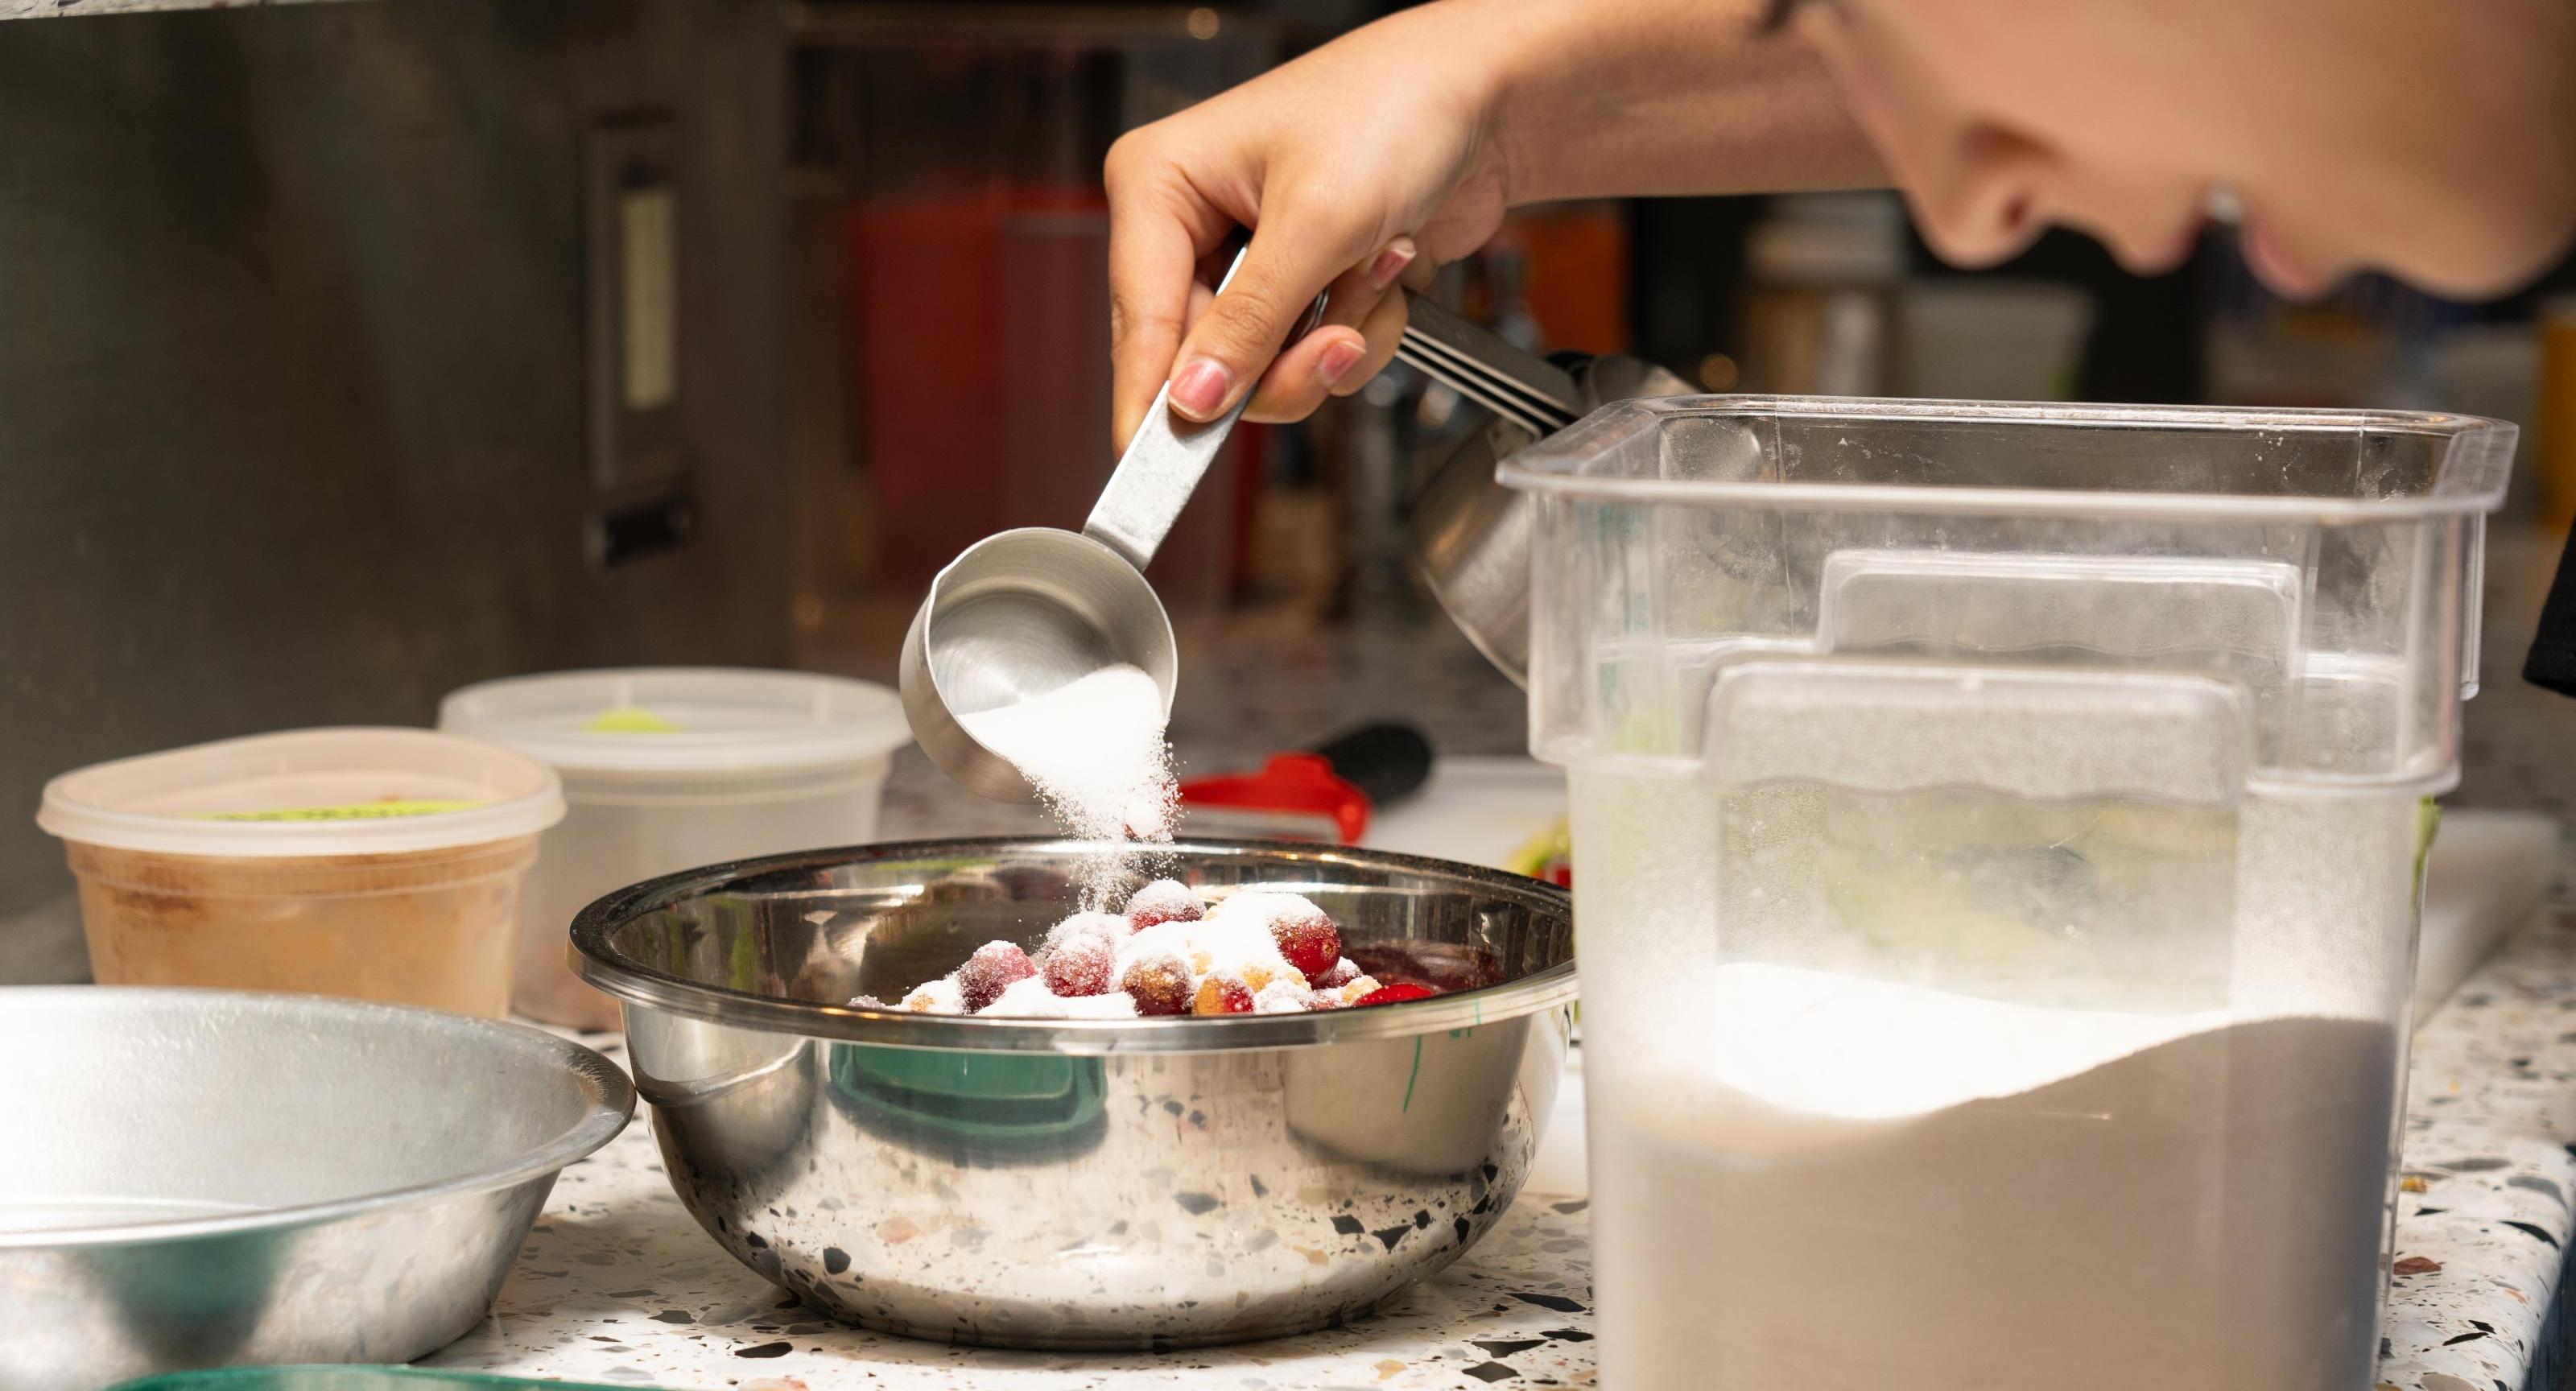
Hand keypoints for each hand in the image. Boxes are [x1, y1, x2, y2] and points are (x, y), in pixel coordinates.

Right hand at [1105, 3, 1514, 449]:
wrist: (1489, 96)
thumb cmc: (1394, 106)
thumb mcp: (1316, 219)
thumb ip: (1249, 322)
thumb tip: (1193, 399)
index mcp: (1160, 183)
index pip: (1141, 318)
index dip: (1155, 399)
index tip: (1161, 471)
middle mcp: (1195, 222)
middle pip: (1206, 360)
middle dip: (1286, 358)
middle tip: (1335, 340)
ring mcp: (1254, 259)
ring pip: (1267, 370)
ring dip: (1339, 338)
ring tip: (1375, 269)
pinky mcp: (1308, 285)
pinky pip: (1318, 357)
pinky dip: (1366, 328)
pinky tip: (1388, 268)